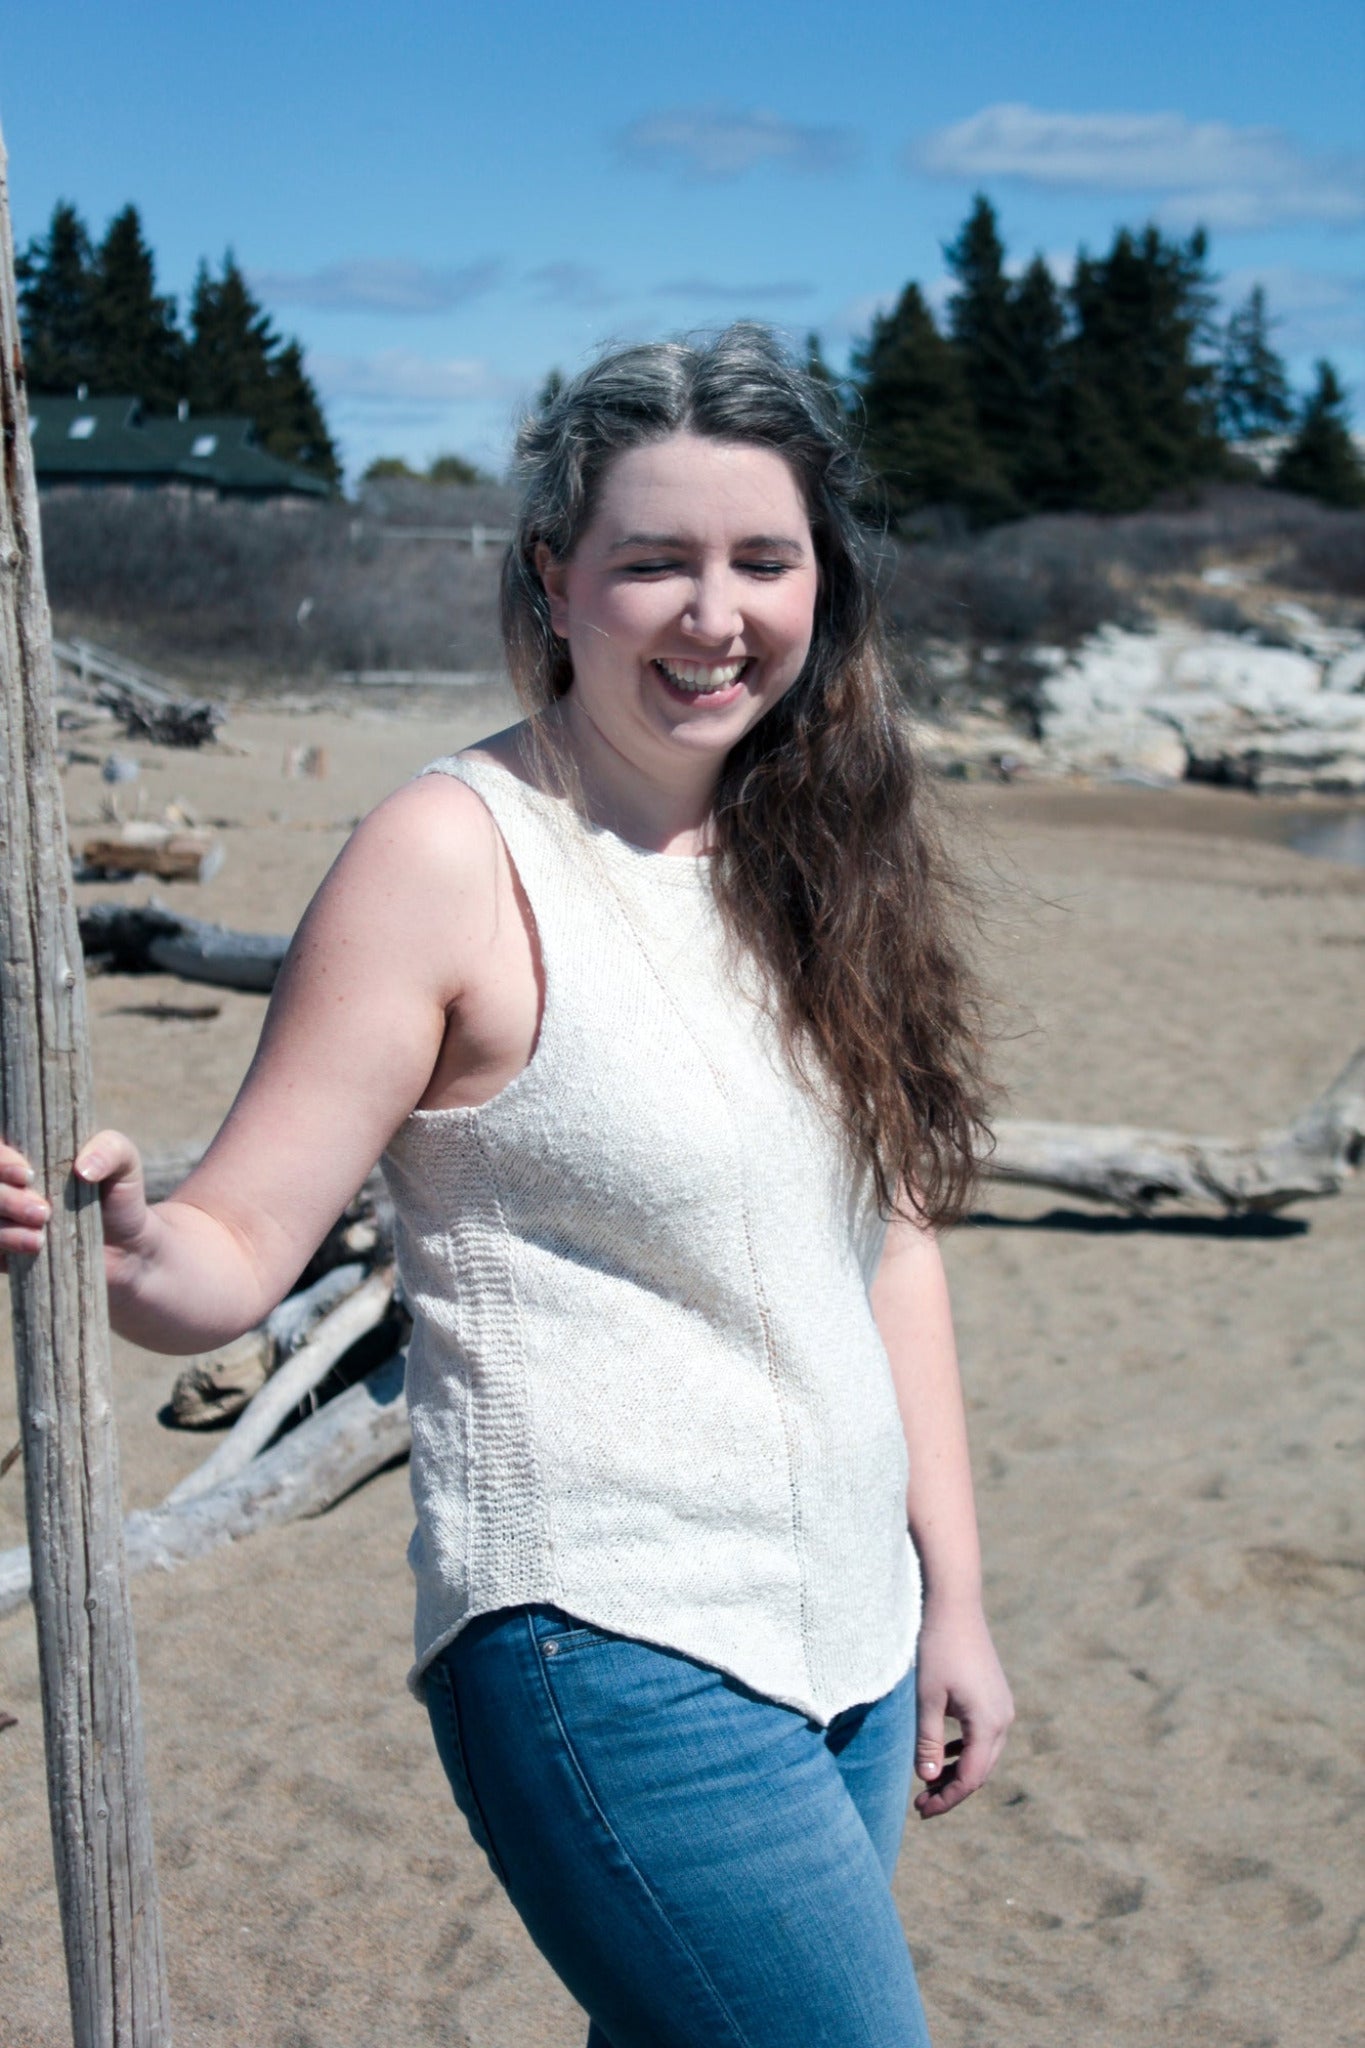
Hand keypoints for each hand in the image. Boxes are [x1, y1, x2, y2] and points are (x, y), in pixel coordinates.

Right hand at [0, 1131, 152, 1282]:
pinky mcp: (4, 1249)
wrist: (126, 1248)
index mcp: (29, 1154)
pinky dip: (6, 1243)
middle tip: (43, 1212)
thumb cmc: (118, 1195)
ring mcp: (4, 1217)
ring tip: (42, 1232)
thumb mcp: (124, 1163)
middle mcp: (9, 1184)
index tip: (28, 1175)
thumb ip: (109, 1149)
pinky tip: (35, 1245)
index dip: (1, 1160)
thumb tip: (83, 1169)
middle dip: (6, 1197)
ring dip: (6, 1224)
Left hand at [912, 1593, 1013, 1818]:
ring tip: (928, 1784)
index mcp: (989, 1723)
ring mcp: (1002, 1707)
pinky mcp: (995, 1697)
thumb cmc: (938, 1650)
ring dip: (958, 1771)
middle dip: (952, 1790)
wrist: (955, 1606)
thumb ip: (928, 1742)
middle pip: (980, 1771)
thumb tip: (927, 1780)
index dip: (946, 1799)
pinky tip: (943, 1754)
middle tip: (921, 1805)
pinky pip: (983, 1736)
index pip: (970, 1778)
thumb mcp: (927, 1699)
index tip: (921, 1811)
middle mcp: (1003, 1719)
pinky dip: (964, 1751)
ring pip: (983, 1755)